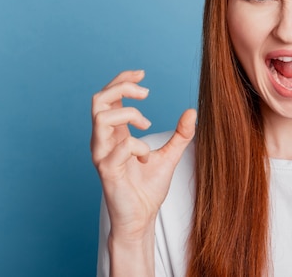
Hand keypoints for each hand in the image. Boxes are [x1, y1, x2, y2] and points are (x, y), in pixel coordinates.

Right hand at [90, 70, 195, 240]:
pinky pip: (119, 147)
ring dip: (130, 115)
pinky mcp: (106, 170)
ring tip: (147, 126)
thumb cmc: (149, 187)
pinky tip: (146, 158)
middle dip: (121, 87)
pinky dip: (138, 146)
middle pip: (98, 100)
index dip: (122, 80)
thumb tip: (192, 111)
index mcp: (115, 133)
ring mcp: (102, 154)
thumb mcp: (170, 155)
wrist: (142, 217)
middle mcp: (104, 140)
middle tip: (146, 93)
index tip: (143, 74)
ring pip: (101, 118)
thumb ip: (181, 134)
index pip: (108, 97)